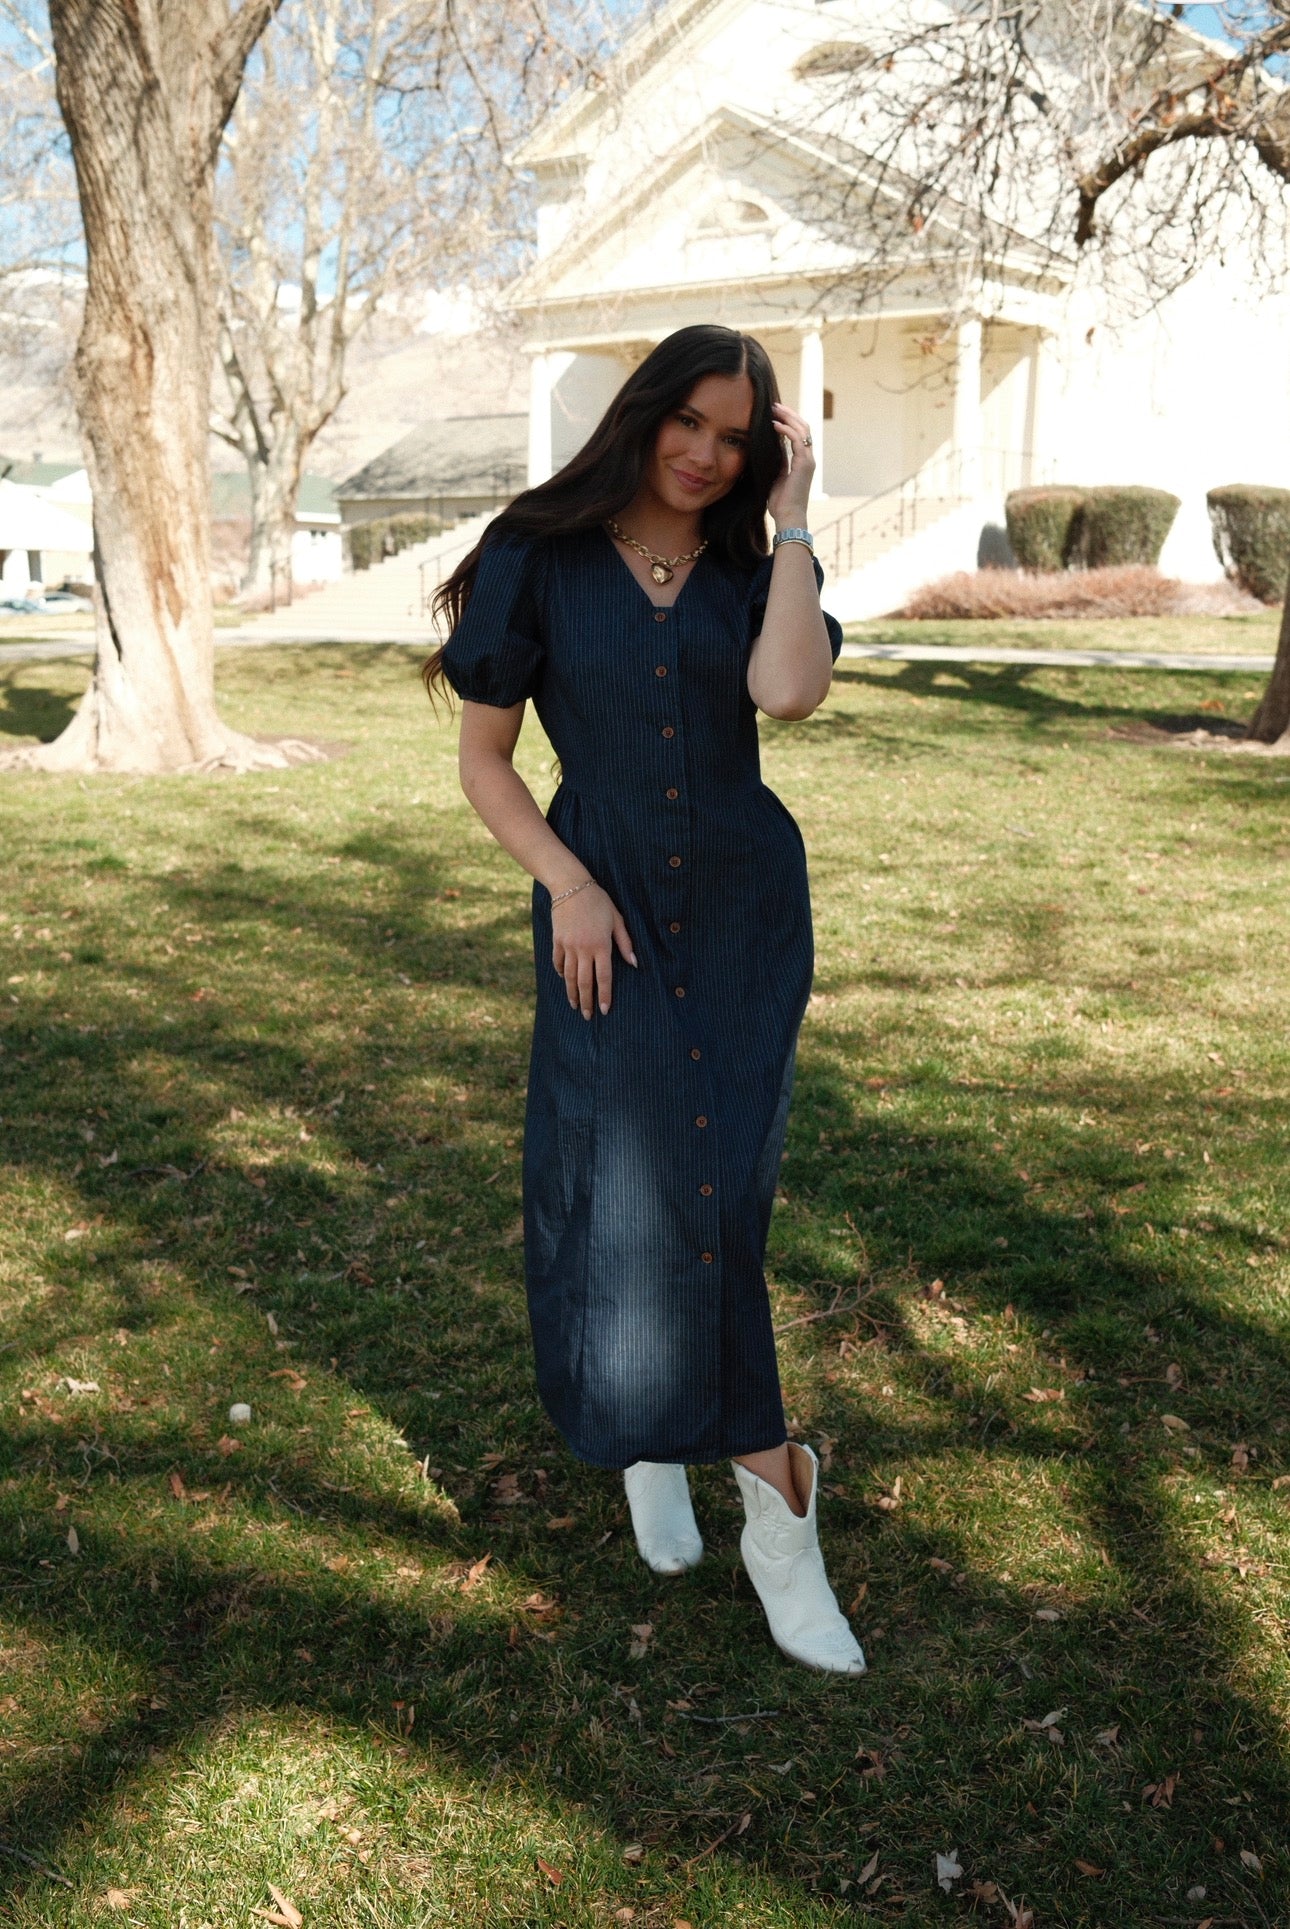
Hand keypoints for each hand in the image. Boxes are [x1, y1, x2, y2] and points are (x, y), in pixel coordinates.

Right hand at [551, 881, 636, 1017]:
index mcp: (601, 945)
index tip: (604, 1010)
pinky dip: (560, 973)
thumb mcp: (617, 919)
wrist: (571, 886)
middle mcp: (583, 949)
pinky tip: (563, 980)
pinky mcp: (557, 940)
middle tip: (588, 1016)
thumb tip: (634, 963)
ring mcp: (568, 946)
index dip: (604, 995)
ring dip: (572, 993)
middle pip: (584, 982)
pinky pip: (558, 962)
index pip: (603, 977)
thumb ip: (625, 942)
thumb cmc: (599, 901)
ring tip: (575, 1005)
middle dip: (587, 1001)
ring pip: (569, 976)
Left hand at [767, 402, 814, 526]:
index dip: (789, 421)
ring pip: (802, 430)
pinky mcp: (804, 464)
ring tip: (774, 409)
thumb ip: (778, 462)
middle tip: (774, 405)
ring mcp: (808, 460)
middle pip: (803, 427)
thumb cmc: (780, 503)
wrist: (788, 517)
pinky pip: (797, 440)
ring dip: (788, 417)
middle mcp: (808, 458)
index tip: (774, 413)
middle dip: (789, 414)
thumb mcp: (776, 477)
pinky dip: (786, 430)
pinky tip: (775, 424)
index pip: (799, 434)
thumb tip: (772, 448)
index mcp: (802, 461)